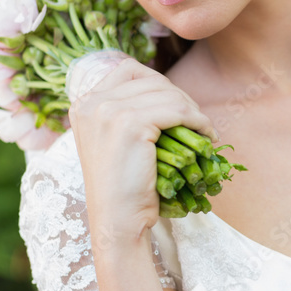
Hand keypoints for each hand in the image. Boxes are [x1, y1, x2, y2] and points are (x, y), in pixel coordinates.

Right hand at [68, 56, 217, 243]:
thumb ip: (126, 112)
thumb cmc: (122, 187)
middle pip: (152, 80)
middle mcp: (91, 102)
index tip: (177, 105)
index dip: (160, 83)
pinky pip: (178, 111)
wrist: (118, 220)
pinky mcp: (131, 124)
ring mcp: (109, 111)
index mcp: (83, 104)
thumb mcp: (114, 141)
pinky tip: (207, 136)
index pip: (129, 70)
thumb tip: (165, 89)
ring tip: (203, 130)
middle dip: (180, 98)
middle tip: (196, 121)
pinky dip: (199, 121)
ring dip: (193, 110)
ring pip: (168, 94)